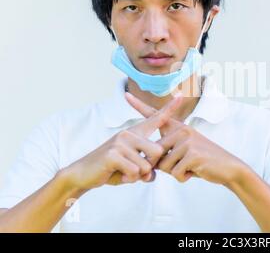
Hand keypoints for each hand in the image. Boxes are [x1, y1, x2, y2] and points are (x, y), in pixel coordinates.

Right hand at [62, 95, 182, 190]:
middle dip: (151, 166)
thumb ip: (146, 170)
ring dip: (138, 175)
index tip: (181, 95)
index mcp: (136, 133)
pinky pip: (135, 171)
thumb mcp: (133, 168)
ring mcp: (121, 142)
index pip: (156, 118)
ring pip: (146, 165)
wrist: (84, 174)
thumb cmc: (112, 169)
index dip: (170, 108)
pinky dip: (130, 178)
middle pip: (158, 151)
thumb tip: (151, 175)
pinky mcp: (113, 153)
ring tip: (125, 172)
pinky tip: (119, 175)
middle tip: (136, 170)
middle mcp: (129, 133)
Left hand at [125, 92, 246, 184]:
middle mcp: (182, 130)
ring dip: (176, 172)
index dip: (139, 106)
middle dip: (166, 166)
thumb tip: (151, 160)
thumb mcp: (186, 151)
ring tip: (192, 166)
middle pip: (156, 153)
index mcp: (179, 128)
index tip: (126, 94)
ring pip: (164, 165)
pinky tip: (195, 171)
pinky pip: (175, 173)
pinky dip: (183, 177)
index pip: (157, 116)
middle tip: (186, 164)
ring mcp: (187, 141)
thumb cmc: (204, 162)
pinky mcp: (192, 154)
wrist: (228, 167)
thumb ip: (169, 151)